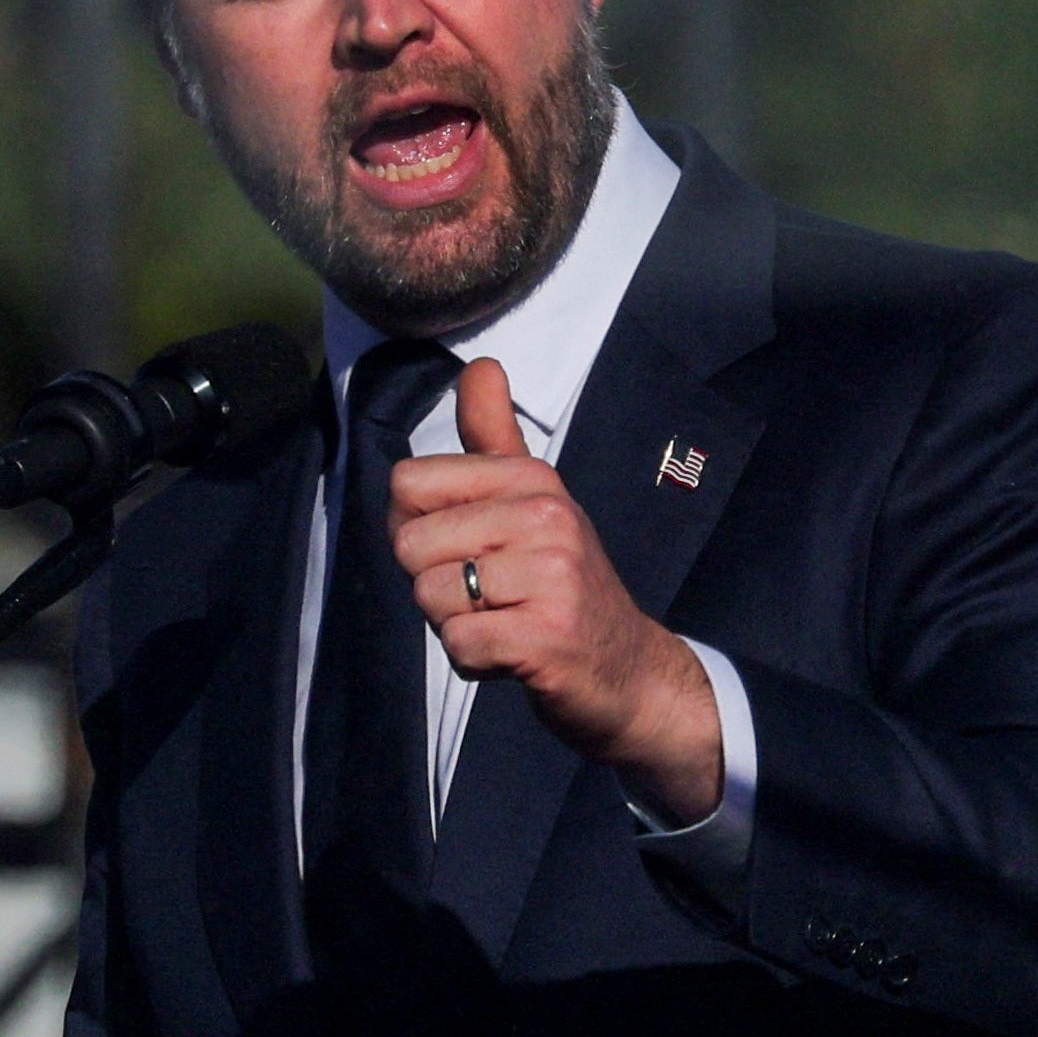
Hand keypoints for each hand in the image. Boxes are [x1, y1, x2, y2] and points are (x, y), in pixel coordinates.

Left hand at [386, 359, 722, 823]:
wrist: (629, 671)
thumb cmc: (561, 585)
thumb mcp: (534, 502)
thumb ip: (494, 438)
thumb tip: (478, 365)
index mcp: (533, 481)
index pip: (408, 483)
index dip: (417, 527)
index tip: (466, 548)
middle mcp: (546, 517)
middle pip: (410, 545)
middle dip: (434, 583)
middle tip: (490, 596)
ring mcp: (551, 577)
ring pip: (430, 597)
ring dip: (454, 624)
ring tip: (505, 621)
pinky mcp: (546, 636)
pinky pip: (458, 645)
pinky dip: (474, 660)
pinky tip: (511, 653)